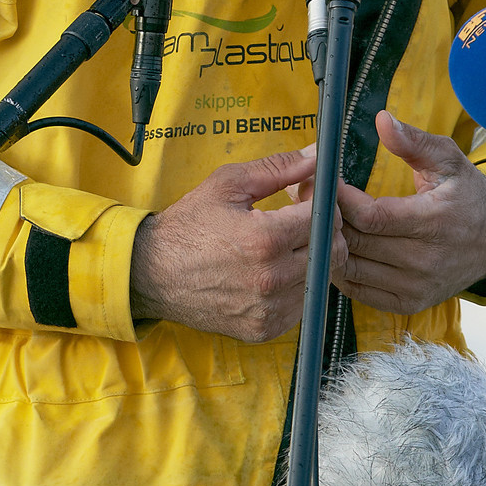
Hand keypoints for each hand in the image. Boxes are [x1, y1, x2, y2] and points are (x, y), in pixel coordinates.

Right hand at [130, 148, 341, 340]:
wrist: (152, 272)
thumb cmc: (189, 225)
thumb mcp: (228, 184)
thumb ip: (277, 169)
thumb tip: (316, 156)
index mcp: (264, 239)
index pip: (325, 217)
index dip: (321, 200)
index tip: (306, 196)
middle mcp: (271, 279)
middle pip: (333, 250)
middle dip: (324, 229)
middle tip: (298, 218)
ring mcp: (269, 309)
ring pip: (320, 278)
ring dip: (310, 257)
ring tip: (281, 244)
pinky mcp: (264, 328)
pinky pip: (301, 304)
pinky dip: (295, 285)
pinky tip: (271, 270)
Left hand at [316, 111, 485, 313]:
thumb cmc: (466, 195)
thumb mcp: (448, 159)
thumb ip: (413, 141)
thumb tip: (382, 120)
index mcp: (435, 221)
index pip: (372, 216)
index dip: (341, 199)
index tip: (324, 181)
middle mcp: (425, 260)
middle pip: (356, 242)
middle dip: (327, 218)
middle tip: (308, 197)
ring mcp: (415, 286)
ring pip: (351, 268)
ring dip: (329, 245)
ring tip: (318, 220)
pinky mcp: (408, 303)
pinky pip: (358, 289)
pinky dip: (340, 270)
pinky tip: (336, 247)